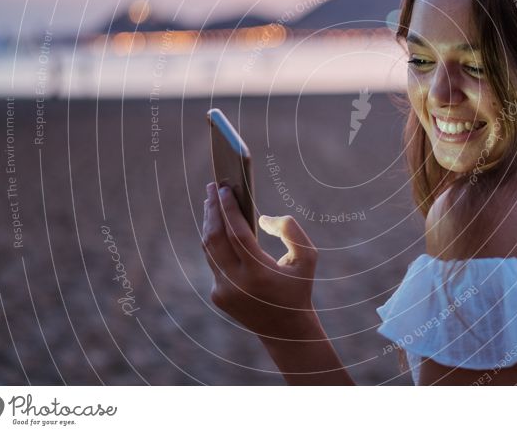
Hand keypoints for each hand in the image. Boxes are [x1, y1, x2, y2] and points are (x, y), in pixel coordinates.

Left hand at [201, 182, 318, 340]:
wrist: (286, 330)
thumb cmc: (299, 287)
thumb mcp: (307, 257)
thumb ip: (291, 230)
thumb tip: (262, 218)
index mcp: (259, 273)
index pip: (236, 234)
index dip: (228, 208)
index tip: (224, 187)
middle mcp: (236, 283)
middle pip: (215, 238)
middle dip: (212, 209)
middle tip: (213, 186)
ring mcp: (223, 291)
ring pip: (209, 249)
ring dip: (210, 223)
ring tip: (212, 201)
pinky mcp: (217, 295)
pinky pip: (214, 261)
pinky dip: (215, 241)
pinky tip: (217, 224)